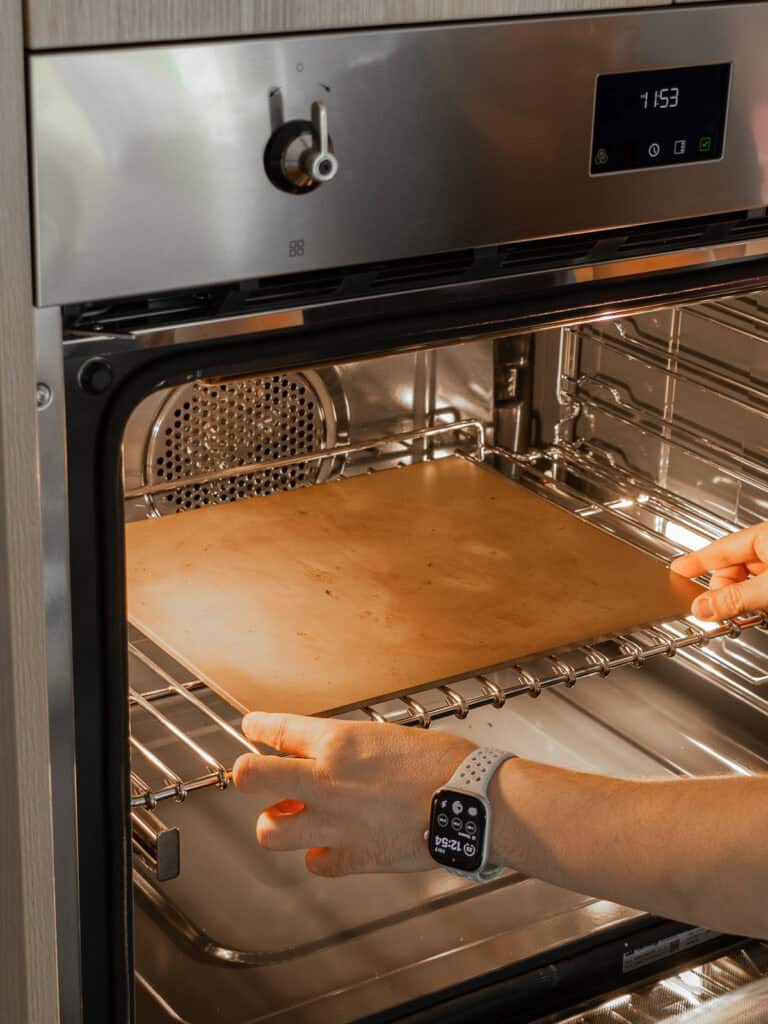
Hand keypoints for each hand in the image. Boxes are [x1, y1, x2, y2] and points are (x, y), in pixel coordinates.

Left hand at [232, 713, 474, 875]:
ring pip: (269, 831)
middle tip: (247, 774)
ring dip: (277, 822)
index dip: (258, 727)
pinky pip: (315, 861)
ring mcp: (335, 822)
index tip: (252, 727)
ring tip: (291, 817)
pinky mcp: (353, 857)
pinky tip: (332, 844)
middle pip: (251, 777)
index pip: (279, 730)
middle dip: (243, 774)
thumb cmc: (443, 763)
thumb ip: (351, 749)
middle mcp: (326, 780)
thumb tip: (328, 755)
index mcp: (339, 742)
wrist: (472, 801)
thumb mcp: (390, 737)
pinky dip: (320, 854)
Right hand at [671, 522, 767, 619]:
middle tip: (720, 612)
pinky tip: (765, 612)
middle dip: (725, 592)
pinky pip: (765, 591)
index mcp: (765, 535)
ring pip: (750, 583)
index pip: (720, 548)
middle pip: (733, 569)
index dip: (695, 561)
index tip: (677, 570)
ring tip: (752, 614)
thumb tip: (701, 607)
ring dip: (745, 601)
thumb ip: (735, 598)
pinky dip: (761, 603)